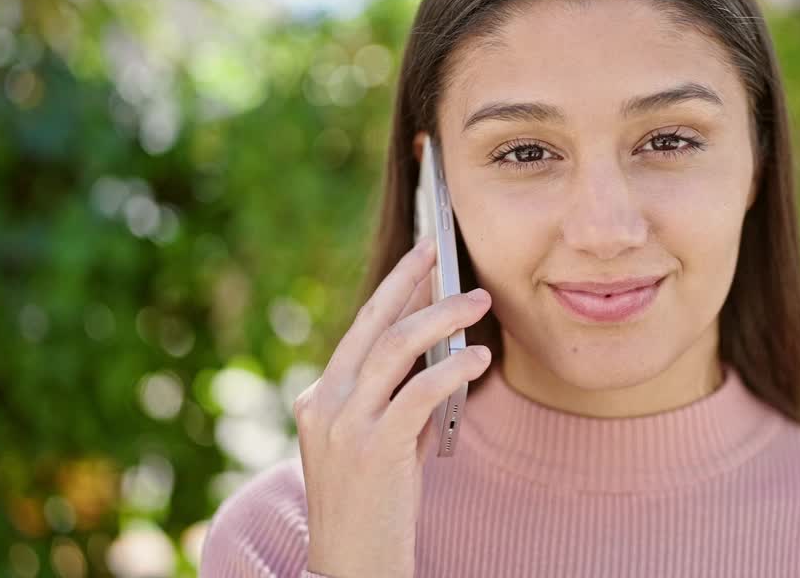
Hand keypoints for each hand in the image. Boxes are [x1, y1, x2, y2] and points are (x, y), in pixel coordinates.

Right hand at [292, 237, 492, 577]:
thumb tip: (445, 352)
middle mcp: (323, 403)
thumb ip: (402, 399)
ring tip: (479, 303)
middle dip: (411, 281)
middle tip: (444, 253)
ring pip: (395, 348)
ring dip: (442, 317)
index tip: (422, 258)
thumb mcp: (383, 441)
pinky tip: (479, 359)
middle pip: (373, 324)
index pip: (361, 329)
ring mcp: (343, 425)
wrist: (353, 565)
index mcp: (320, 398)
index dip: (395, 289)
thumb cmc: (375, 505)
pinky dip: (453, 369)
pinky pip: (418, 392)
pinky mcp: (372, 448)